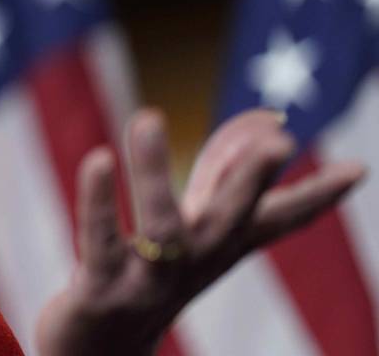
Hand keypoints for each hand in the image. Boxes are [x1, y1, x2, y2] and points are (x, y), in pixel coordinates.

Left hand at [34, 108, 366, 354]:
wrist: (103, 351)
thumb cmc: (151, 275)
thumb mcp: (193, 229)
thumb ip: (225, 177)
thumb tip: (268, 121)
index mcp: (221, 247)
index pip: (278, 219)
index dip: (317, 197)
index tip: (357, 168)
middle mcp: (195, 263)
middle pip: (231, 221)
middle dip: (253, 181)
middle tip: (280, 143)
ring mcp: (151, 281)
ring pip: (162, 228)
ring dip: (155, 172)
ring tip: (148, 118)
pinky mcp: (102, 291)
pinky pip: (102, 243)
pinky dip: (97, 201)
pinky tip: (98, 159)